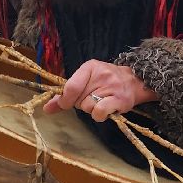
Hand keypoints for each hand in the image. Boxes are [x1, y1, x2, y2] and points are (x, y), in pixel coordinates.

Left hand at [42, 59, 159, 121]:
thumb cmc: (106, 81)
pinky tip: (105, 111)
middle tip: (92, 98)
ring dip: (91, 109)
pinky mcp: (120, 100)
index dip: (65, 100)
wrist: (135, 81)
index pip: (71, 87)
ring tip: (100, 102)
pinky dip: (99, 116)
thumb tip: (47, 108)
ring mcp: (112, 87)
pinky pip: (99, 113)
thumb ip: (66, 94)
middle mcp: (101, 75)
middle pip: (78, 100)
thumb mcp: (85, 80)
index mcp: (89, 67)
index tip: (66, 104)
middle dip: (81, 103)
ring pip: (88, 107)